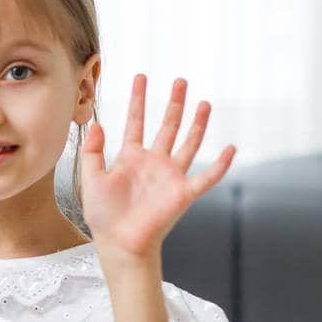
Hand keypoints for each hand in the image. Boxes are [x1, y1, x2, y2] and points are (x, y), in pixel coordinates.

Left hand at [79, 74, 235, 258]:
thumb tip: (96, 124)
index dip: (138, 99)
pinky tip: (230, 149)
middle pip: (167, 127)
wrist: (119, 244)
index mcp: (130, 158)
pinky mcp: (183, 194)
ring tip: (205, 103)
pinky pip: (207, 177)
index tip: (141, 77)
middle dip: (174, 104)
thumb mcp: (91, 180)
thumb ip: (92, 152)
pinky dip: (220, 164)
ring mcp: (170, 177)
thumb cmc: (104, 217)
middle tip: (180, 81)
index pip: (136, 122)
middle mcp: (154, 163)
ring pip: (189, 144)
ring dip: (197, 124)